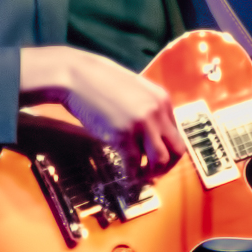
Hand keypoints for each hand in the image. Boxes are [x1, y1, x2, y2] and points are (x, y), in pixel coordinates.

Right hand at [21, 46, 186, 180]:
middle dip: (168, 167)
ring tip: (141, 176)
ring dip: (152, 173)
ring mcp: (141, 123)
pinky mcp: (122, 134)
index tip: (158, 159)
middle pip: (177, 150)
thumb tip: (151, 133)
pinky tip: (127, 177)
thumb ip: (146, 108)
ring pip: (161, 160)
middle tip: (155, 173)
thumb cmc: (99, 82)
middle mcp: (157, 112)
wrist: (74, 75)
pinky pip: (134, 162)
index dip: (168, 150)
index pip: (176, 133)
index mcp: (162, 99)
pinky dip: (132, 174)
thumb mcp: (133, 90)